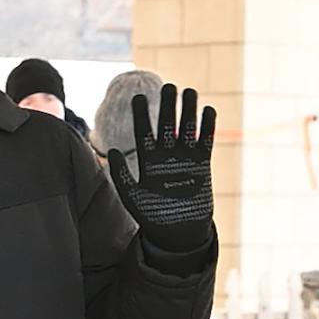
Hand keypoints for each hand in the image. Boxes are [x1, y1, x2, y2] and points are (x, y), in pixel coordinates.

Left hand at [108, 83, 216, 252]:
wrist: (177, 232)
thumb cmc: (151, 215)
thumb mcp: (132, 196)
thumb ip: (121, 174)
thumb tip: (111, 151)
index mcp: (147, 161)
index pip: (143, 132)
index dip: (141, 115)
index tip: (137, 97)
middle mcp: (166, 156)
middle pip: (166, 125)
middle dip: (167, 106)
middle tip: (168, 86)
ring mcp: (185, 159)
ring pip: (187, 129)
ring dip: (188, 111)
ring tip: (189, 91)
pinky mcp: (202, 165)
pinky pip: (205, 141)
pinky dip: (207, 127)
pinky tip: (208, 110)